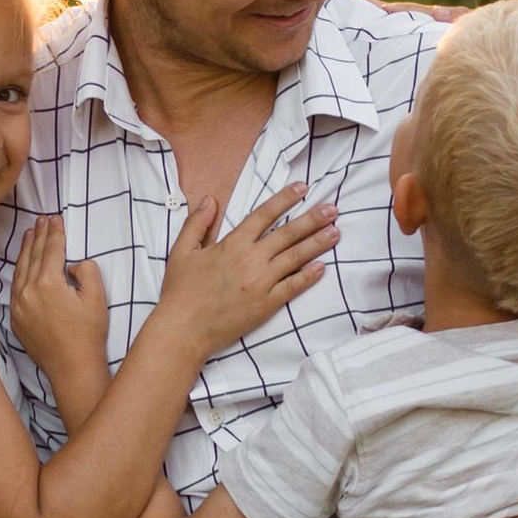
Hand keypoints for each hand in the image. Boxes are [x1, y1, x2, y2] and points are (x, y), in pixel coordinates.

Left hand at [6, 216, 110, 390]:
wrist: (72, 367)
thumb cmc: (88, 333)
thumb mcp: (97, 298)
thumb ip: (87, 271)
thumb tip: (72, 265)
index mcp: (48, 283)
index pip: (51, 249)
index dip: (55, 232)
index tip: (56, 218)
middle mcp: (28, 291)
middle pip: (32, 255)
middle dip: (38, 235)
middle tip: (41, 219)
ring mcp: (18, 305)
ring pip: (20, 269)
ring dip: (25, 250)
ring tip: (29, 234)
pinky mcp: (15, 318)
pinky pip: (15, 287)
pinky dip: (20, 271)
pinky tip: (23, 265)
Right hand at [159, 183, 337, 354]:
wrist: (183, 330)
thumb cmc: (180, 292)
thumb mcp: (181, 252)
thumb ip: (197, 224)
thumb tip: (209, 200)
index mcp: (231, 244)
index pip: (264, 215)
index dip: (285, 199)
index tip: (302, 187)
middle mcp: (250, 260)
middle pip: (287, 233)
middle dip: (312, 219)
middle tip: (333, 208)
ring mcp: (261, 283)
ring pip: (295, 257)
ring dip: (318, 243)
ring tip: (336, 232)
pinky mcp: (266, 305)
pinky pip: (292, 287)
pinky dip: (308, 276)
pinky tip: (323, 267)